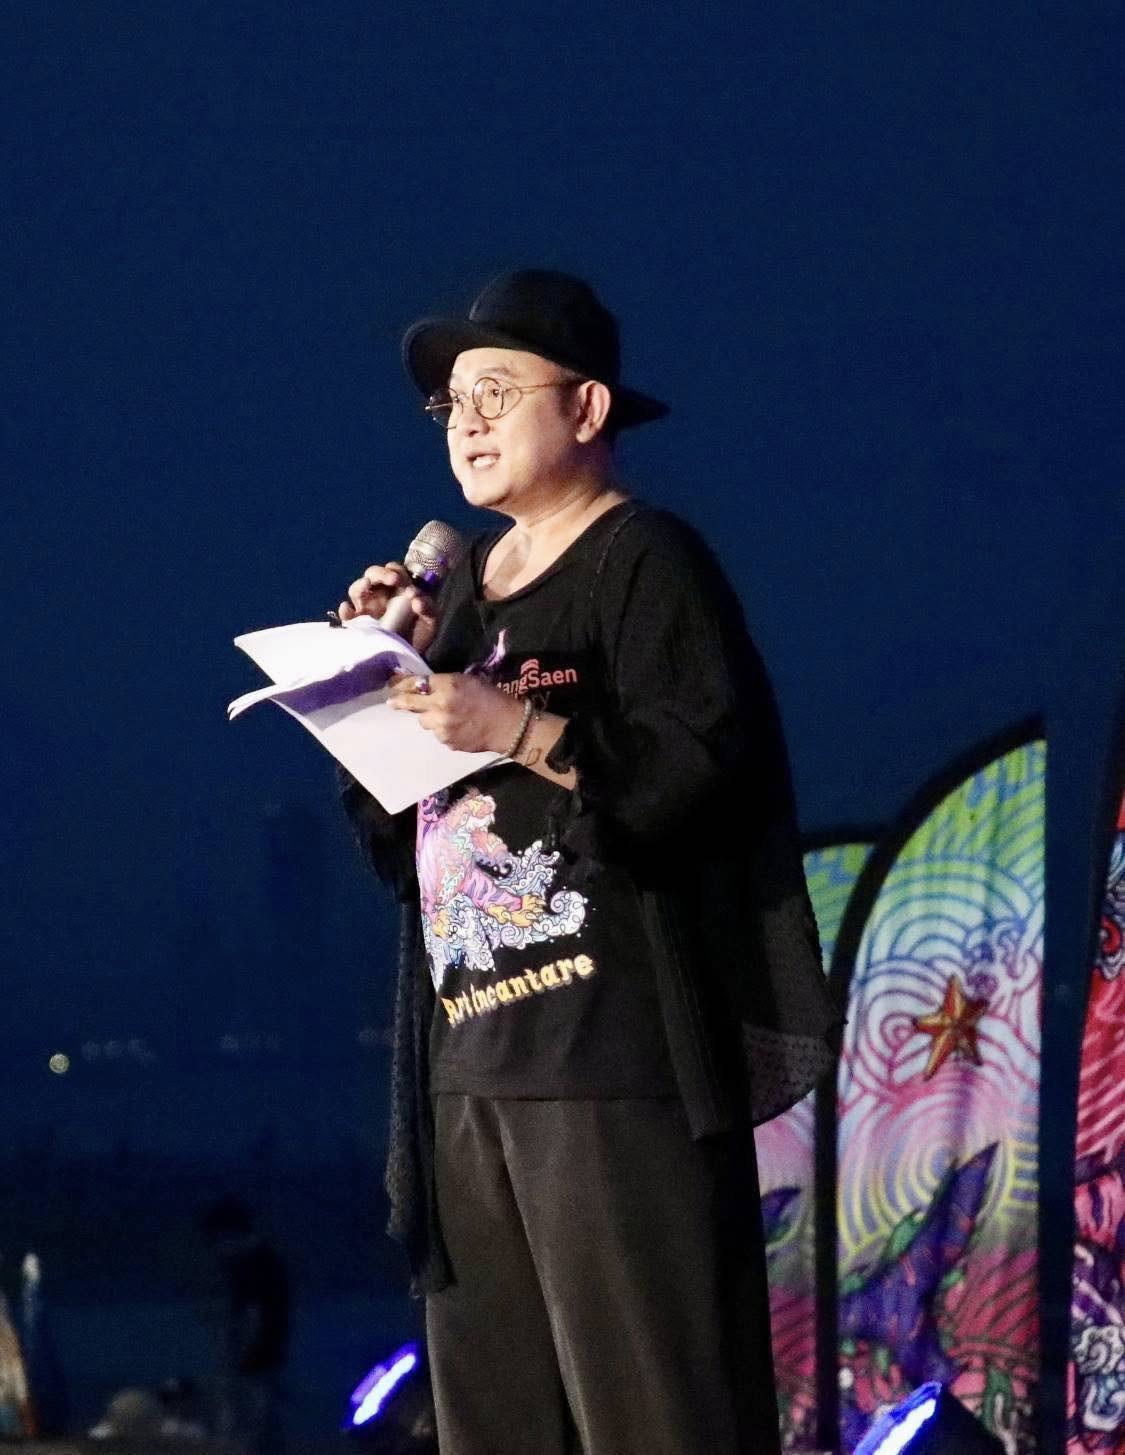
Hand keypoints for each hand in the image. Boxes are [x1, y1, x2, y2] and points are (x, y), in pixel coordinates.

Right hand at [337, 562, 438, 655]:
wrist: (408, 660)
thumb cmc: (418, 636)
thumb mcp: (430, 622)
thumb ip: (428, 608)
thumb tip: (416, 600)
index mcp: (396, 590)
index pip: (393, 571)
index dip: (395, 571)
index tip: (401, 580)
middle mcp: (379, 595)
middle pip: (373, 574)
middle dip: (381, 574)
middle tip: (392, 580)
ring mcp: (365, 609)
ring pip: (356, 590)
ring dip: (360, 585)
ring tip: (366, 585)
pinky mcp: (356, 625)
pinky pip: (346, 615)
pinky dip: (345, 611)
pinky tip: (349, 610)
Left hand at [388, 673, 523, 753]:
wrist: (508, 725)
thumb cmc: (491, 698)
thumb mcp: (468, 681)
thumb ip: (444, 683)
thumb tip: (422, 686)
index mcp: (448, 686)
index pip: (416, 683)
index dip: (401, 683)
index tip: (391, 684)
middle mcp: (441, 706)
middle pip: (410, 703)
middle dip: (399, 701)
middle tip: (392, 702)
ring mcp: (442, 726)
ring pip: (423, 721)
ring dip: (429, 717)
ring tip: (446, 716)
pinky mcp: (447, 742)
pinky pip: (437, 733)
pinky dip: (442, 730)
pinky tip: (457, 727)